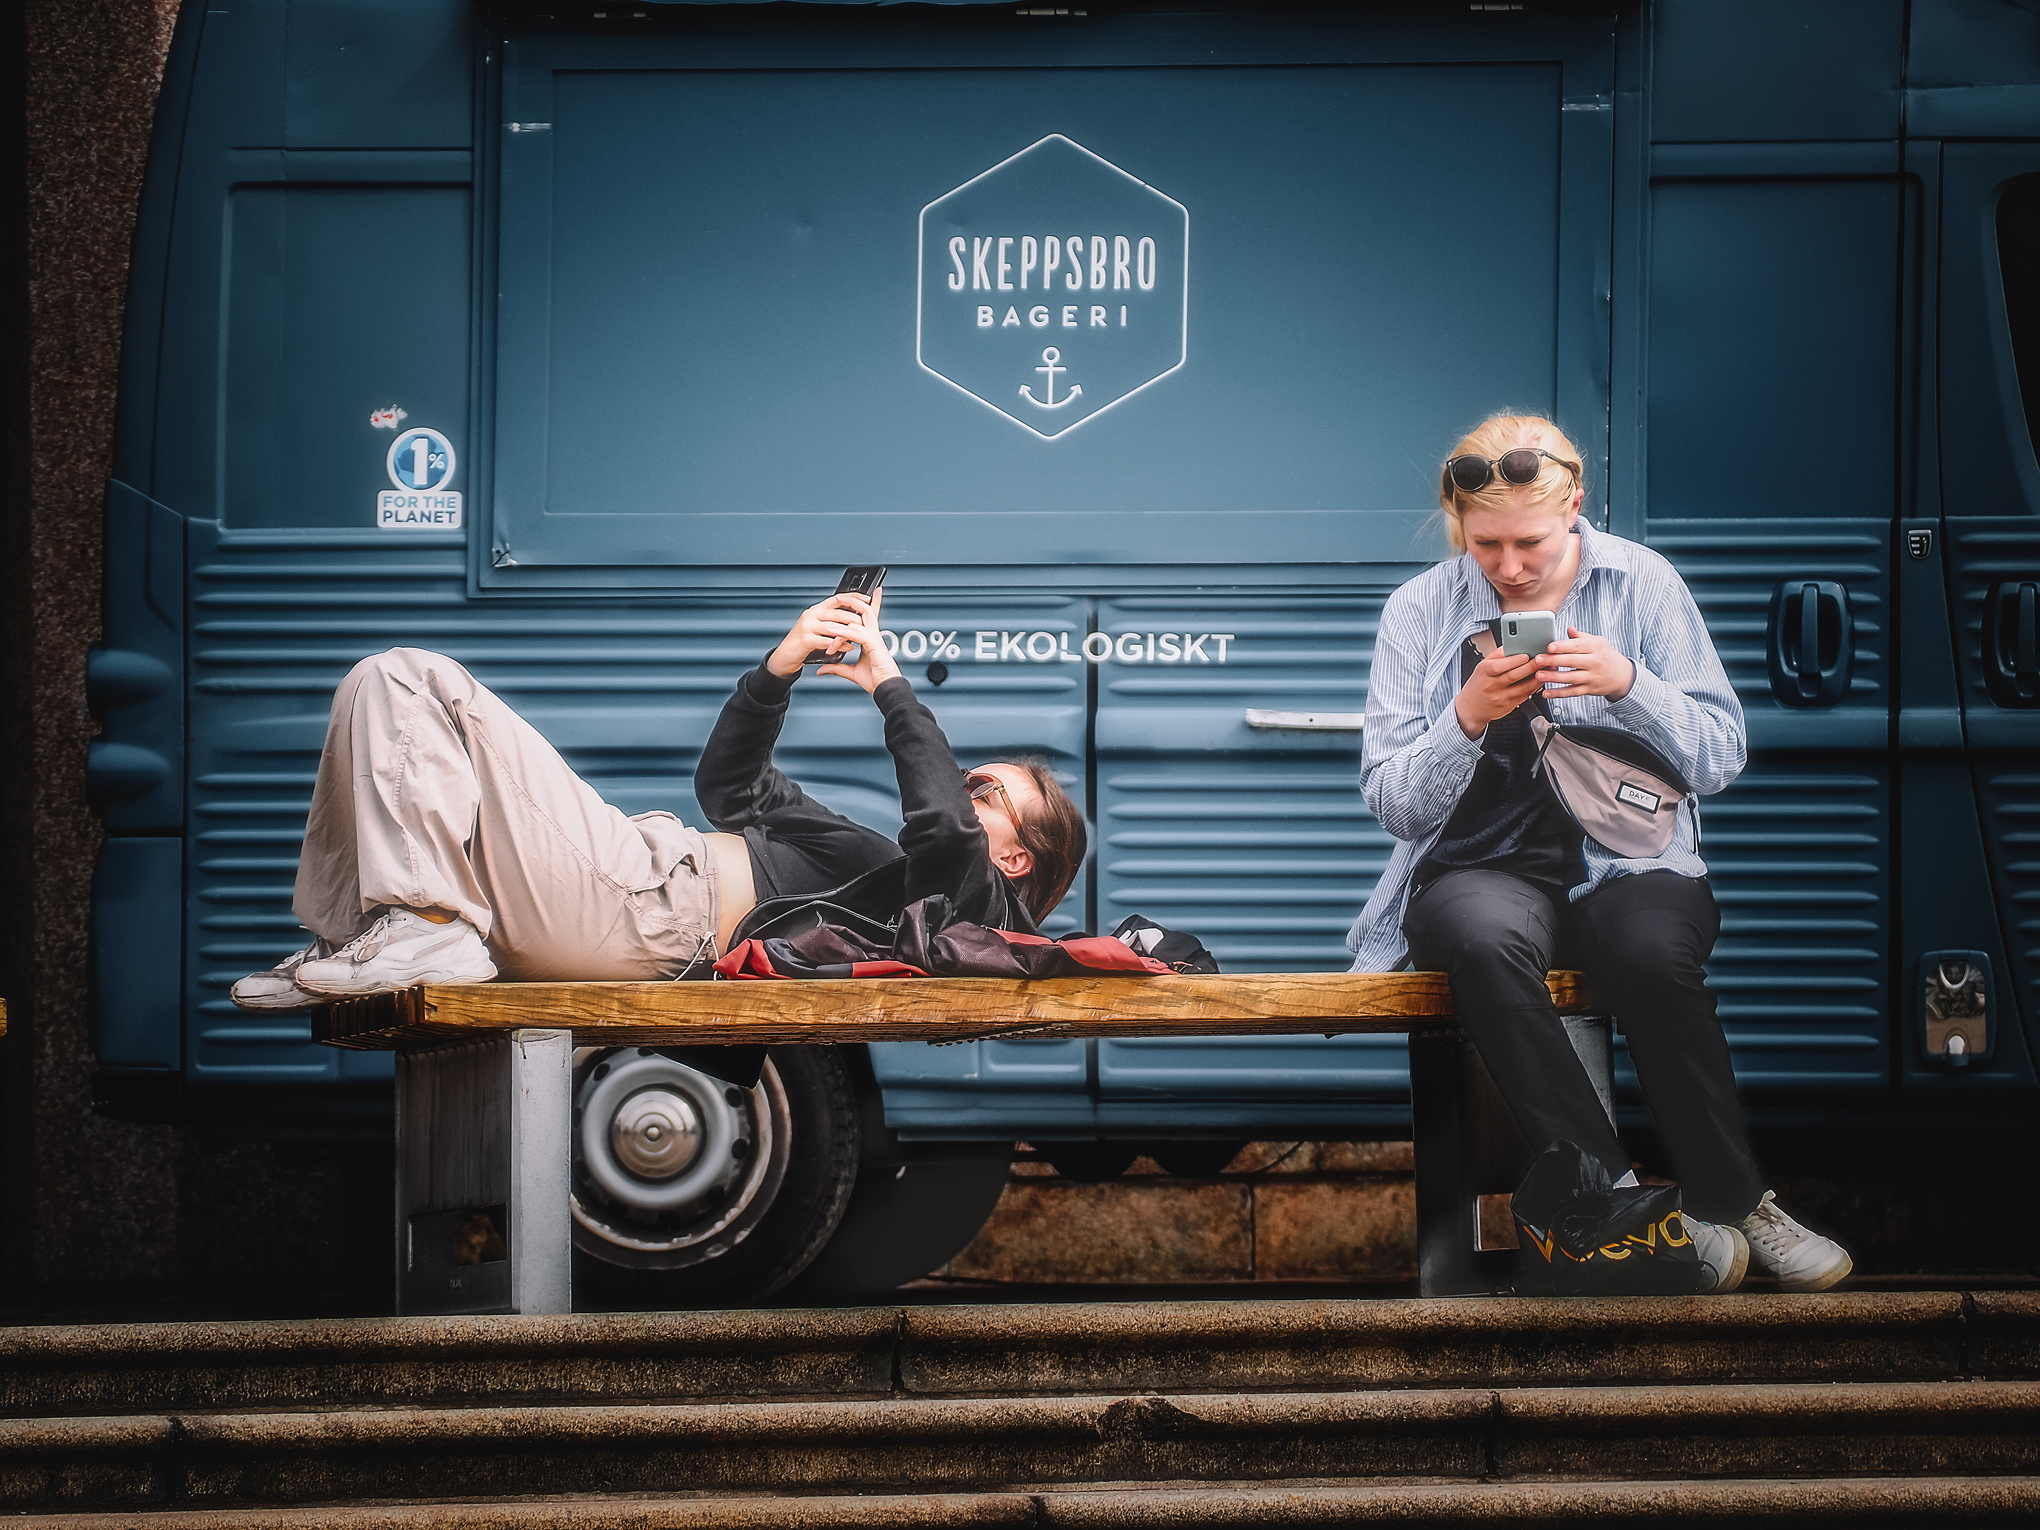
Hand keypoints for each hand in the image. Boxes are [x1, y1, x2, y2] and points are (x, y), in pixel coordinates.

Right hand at [766, 589, 889, 681]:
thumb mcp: (817, 626)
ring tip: (861, 636)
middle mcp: (811, 614)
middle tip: (868, 624)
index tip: (868, 599)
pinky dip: (841, 645)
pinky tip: (849, 647)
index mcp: (816, 609)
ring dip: (849, 632)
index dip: (853, 598)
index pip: (838, 598)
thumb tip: (852, 616)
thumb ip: (832, 620)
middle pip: (838, 612)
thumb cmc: (804, 641)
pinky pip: (827, 641)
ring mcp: (807, 626)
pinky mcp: (805, 639)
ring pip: (834, 627)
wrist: (786, 655)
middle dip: (855, 618)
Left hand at [815, 588, 901, 693]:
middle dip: (853, 601)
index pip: (870, 618)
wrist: (886, 689)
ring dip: (842, 615)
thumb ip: (837, 667)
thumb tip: (822, 669)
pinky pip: (855, 633)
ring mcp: (874, 638)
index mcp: (871, 639)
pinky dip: (842, 631)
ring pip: (859, 618)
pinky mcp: (873, 644)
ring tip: (828, 613)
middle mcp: (874, 635)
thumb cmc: (876, 680)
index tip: (874, 592)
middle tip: (839, 596)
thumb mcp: (851, 672)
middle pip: (865, 610)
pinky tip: (831, 631)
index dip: (873, 603)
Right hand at [1454, 649, 1544, 738]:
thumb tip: (1514, 644)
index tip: (1526, 655)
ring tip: (1547, 669)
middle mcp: (1492, 686)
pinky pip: (1525, 695)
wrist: (1471, 708)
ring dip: (1537, 678)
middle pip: (1514, 676)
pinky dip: (1535, 687)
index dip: (1514, 661)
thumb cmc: (1478, 683)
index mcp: (1484, 672)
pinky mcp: (1509, 706)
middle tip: (1543, 659)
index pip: (1499, 666)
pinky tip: (1541, 679)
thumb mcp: (1482, 666)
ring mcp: (1501, 697)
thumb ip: (1498, 655)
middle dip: (1531, 667)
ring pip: (1523, 687)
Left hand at [1534, 627, 1635, 700]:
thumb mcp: (1598, 642)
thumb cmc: (1607, 656)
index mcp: (1595, 648)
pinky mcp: (1589, 690)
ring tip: (1539, 675)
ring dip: (1553, 677)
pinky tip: (1546, 693)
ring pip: (1571, 678)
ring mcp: (1592, 677)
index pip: (1577, 646)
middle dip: (1553, 660)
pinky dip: (1559, 693)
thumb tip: (1569, 628)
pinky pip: (1572, 692)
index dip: (1562, 646)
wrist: (1623, 675)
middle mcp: (1594, 662)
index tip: (1549, 646)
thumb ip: (1581, 637)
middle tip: (1538, 659)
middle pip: (1572, 661)